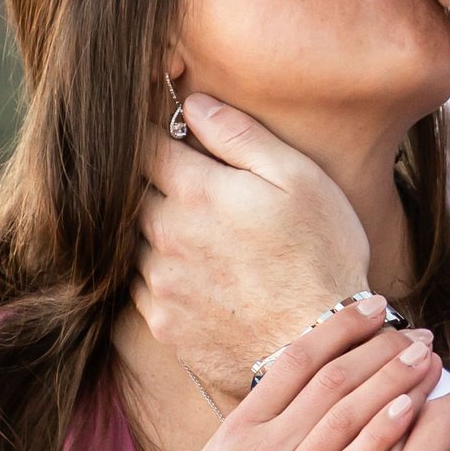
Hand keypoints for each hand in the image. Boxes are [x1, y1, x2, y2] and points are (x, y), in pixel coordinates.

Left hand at [135, 92, 371, 402]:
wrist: (321, 348)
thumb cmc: (322, 255)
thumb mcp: (298, 179)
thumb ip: (239, 136)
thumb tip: (191, 103)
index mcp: (196, 191)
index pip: (140, 145)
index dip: (145, 133)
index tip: (155, 132)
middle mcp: (164, 234)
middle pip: (128, 193)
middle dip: (146, 182)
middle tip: (178, 184)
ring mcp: (159, 283)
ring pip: (131, 240)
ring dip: (150, 229)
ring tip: (193, 234)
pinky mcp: (163, 323)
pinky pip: (140, 285)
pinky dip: (157, 272)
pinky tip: (194, 274)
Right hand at [139, 306, 437, 450]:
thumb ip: (257, 432)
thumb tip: (295, 403)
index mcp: (241, 426)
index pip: (298, 359)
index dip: (340, 328)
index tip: (373, 307)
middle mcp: (264, 445)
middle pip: (332, 380)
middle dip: (381, 349)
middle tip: (418, 330)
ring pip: (347, 415)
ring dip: (393, 381)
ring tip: (427, 357)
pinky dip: (381, 433)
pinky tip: (410, 408)